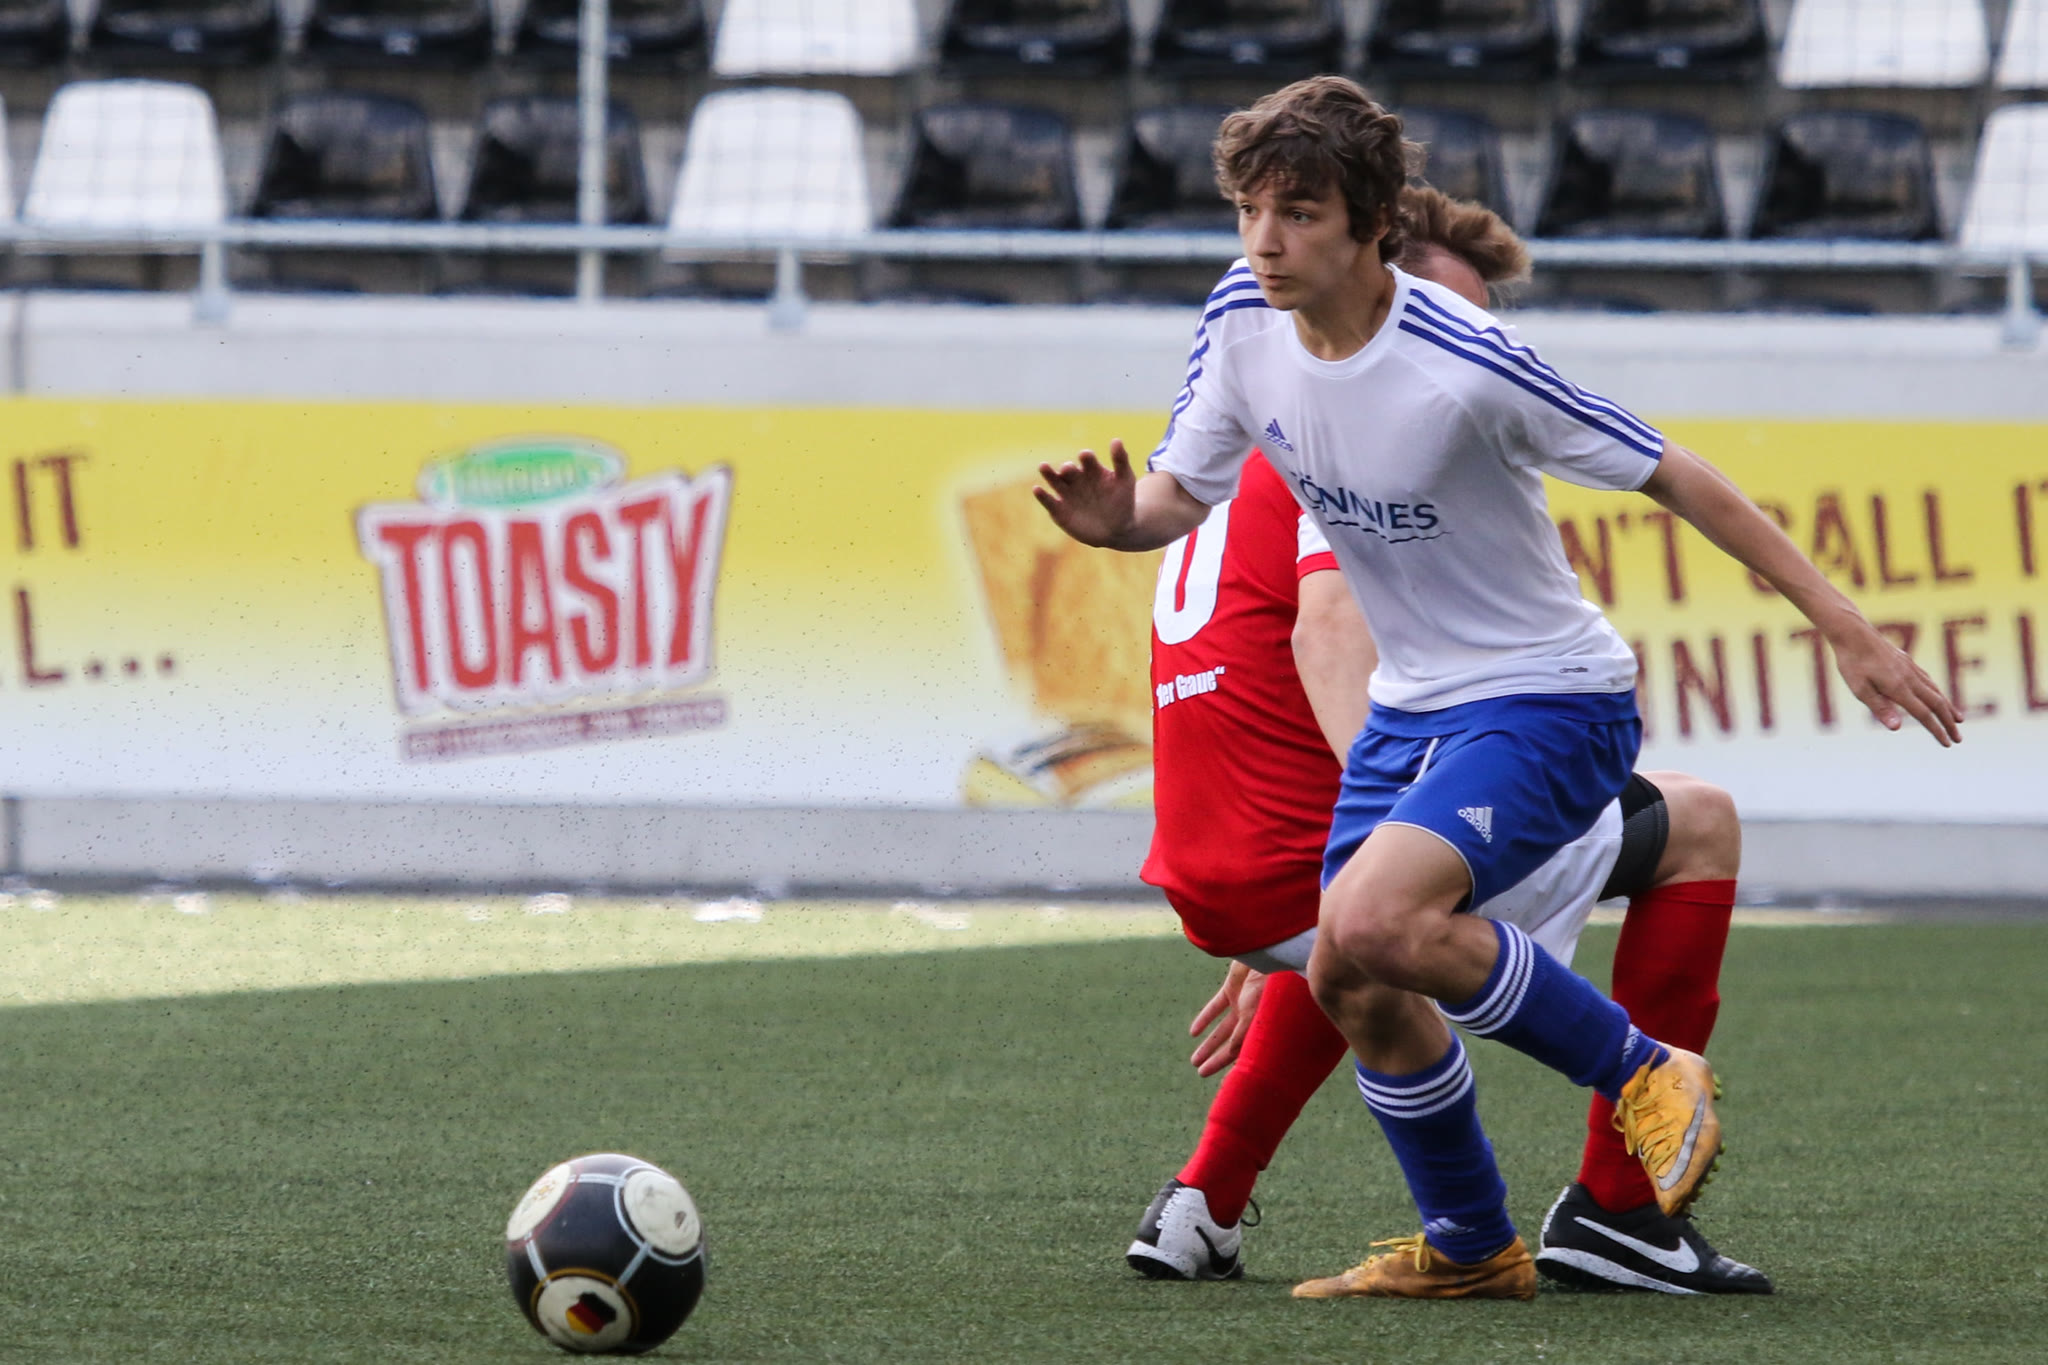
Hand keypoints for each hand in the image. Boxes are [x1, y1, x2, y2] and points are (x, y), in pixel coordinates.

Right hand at [1034, 439, 1137, 547]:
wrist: (1116, 529)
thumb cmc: (1122, 502)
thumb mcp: (1125, 481)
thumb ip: (1121, 461)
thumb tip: (1116, 440)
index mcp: (1092, 469)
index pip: (1087, 459)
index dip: (1086, 457)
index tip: (1086, 455)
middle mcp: (1076, 478)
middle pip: (1068, 469)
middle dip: (1067, 468)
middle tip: (1067, 468)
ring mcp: (1066, 494)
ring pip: (1054, 481)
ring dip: (1048, 473)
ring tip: (1043, 466)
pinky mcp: (1058, 510)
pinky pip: (1048, 501)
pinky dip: (1042, 496)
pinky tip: (1037, 489)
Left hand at [1189, 962, 1266, 1077]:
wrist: (1269, 955)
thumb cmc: (1271, 986)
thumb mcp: (1256, 1015)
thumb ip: (1243, 1035)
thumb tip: (1232, 1057)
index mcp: (1262, 1028)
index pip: (1244, 1053)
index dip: (1231, 1067)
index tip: (1219, 1082)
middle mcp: (1252, 1019)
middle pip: (1230, 1045)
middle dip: (1215, 1059)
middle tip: (1201, 1072)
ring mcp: (1241, 1003)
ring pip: (1220, 1029)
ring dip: (1208, 1044)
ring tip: (1194, 1060)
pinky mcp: (1232, 988)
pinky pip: (1215, 1007)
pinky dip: (1204, 1019)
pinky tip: (1193, 1032)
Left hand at [1828, 619, 1962, 745]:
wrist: (1853, 632)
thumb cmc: (1852, 662)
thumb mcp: (1859, 689)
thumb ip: (1880, 708)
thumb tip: (1897, 728)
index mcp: (1899, 688)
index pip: (1924, 714)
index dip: (1937, 730)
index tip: (1948, 744)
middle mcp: (1910, 678)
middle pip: (1937, 704)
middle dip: (1948, 723)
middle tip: (1959, 739)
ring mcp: (1911, 668)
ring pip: (1936, 691)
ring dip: (1948, 708)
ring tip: (1958, 720)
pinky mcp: (1907, 662)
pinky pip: (1928, 680)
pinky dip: (1938, 692)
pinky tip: (1938, 695)